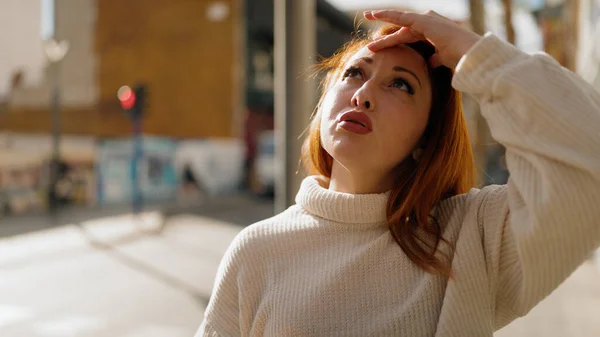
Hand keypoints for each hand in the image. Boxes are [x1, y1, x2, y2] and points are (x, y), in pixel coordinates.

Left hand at [364, 10, 481, 68]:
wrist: (469, 54)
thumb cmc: (460, 58)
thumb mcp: (443, 59)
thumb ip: (436, 58)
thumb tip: (431, 61)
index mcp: (432, 33)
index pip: (407, 35)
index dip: (392, 40)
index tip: (378, 45)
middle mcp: (429, 23)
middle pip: (401, 27)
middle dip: (385, 25)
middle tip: (369, 22)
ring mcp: (426, 20)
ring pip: (399, 20)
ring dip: (382, 17)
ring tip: (367, 15)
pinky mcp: (423, 20)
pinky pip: (401, 17)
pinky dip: (388, 14)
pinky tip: (376, 14)